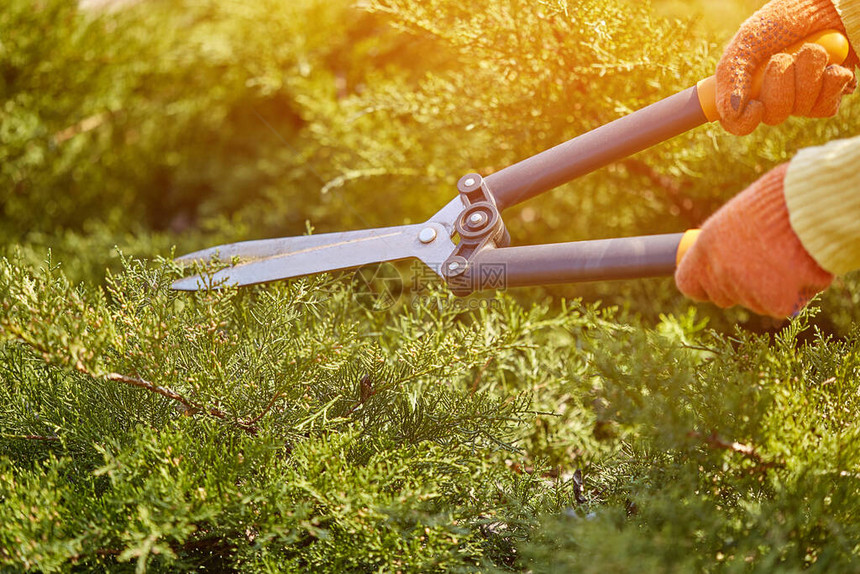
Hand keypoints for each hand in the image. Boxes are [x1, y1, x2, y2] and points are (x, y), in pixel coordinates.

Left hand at [675, 164, 833, 317]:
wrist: (813, 204)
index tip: (717, 276)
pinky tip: (804, 266)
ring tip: (790, 254)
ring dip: (774, 287)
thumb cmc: (781, 201)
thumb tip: (726, 257)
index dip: (705, 283)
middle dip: (742, 285)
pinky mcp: (775, 301)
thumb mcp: (739, 215)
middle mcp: (720, 271)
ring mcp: (745, 289)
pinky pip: (785, 306)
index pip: (688, 284)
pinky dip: (798, 292)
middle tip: (766, 260)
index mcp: (706, 246)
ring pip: (757, 303)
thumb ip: (726, 242)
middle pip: (724, 297)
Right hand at [718, 0, 856, 134]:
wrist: (827, 4)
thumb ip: (731, 75)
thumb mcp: (748, 40)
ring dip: (807, 74)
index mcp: (749, 87)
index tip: (755, 106)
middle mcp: (775, 96)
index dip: (745, 122)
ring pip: (801, 109)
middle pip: (773, 116)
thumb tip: (729, 113)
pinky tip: (830, 65)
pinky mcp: (830, 95)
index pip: (738, 123)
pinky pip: (826, 107)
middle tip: (782, 57)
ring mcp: (803, 98)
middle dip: (780, 84)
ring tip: (810, 50)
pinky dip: (829, 82)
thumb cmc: (784, 18)